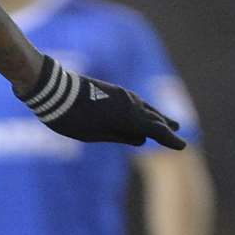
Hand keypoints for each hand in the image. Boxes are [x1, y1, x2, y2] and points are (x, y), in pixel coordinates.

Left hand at [20, 55, 182, 148]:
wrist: (52, 88)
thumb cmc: (68, 117)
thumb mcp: (92, 134)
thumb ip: (119, 136)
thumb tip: (139, 139)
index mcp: (126, 116)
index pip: (155, 130)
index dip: (168, 139)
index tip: (181, 146)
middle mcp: (129, 102)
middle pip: (153, 117)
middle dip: (165, 126)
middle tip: (177, 132)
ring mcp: (121, 94)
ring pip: (144, 107)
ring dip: (156, 115)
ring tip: (168, 123)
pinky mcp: (112, 90)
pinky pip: (134, 102)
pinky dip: (143, 109)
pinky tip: (143, 112)